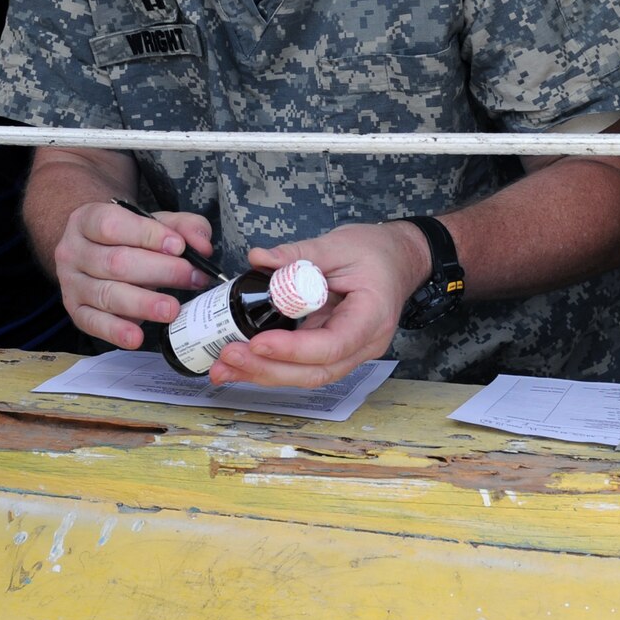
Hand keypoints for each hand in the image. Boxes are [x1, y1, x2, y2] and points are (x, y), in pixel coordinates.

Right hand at [52, 200, 214, 349]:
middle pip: (114, 262)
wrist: (92, 250)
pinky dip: (116, 331)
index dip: (147, 235)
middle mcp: (73, 251)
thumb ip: (182, 226)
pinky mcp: (75, 310)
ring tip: (171, 309)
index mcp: (86, 220)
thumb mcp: (153, 222)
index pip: (112, 225)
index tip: (178, 246)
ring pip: (106, 295)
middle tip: (190, 277)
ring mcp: (71, 283)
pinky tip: (137, 336)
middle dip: (158, 271)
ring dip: (143, 303)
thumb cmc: (126, 236)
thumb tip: (202, 246)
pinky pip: (93, 323)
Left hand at [209, 221, 430, 387]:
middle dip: (269, 370)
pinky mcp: (331, 349)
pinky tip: (241, 364)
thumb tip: (258, 258)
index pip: (332, 345)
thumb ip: (298, 253)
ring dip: (263, 374)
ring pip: (306, 375)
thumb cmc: (374, 252)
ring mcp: (349, 351)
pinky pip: (301, 365)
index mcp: (371, 317)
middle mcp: (363, 344)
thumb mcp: (338, 244)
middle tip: (228, 356)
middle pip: (316, 372)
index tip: (257, 342)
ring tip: (222, 369)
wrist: (396, 260)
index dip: (293, 349)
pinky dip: (270, 366)